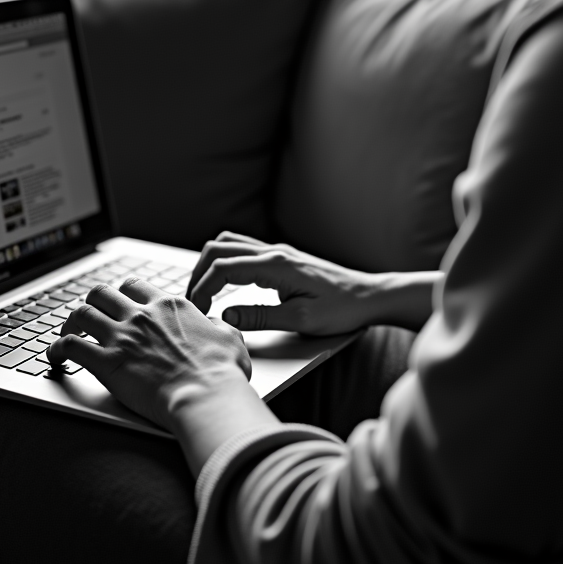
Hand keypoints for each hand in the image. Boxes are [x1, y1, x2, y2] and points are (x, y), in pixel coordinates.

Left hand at [46, 277, 253, 432]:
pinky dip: (56, 349)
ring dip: (72, 322)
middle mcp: (142, 315)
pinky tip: (54, 357)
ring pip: (82, 313)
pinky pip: (69, 347)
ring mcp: (122, 337)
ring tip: (69, 333)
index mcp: (169, 306)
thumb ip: (217, 325)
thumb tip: (215, 324)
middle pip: (102, 293)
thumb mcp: (230, 338)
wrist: (207, 396)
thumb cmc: (222, 373)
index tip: (119, 304)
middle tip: (92, 315)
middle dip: (93, 302)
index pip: (135, 286)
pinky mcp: (108, 363)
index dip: (122, 293)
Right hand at [188, 232, 430, 334]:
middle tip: (193, 302)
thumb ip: (260, 317)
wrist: (370, 296)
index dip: (202, 289)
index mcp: (276, 265)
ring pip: (229, 243)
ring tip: (204, 292)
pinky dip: (224, 261)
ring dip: (210, 264)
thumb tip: (225, 314)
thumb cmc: (341, 309)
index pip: (223, 268)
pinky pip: (242, 249)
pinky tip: (226, 283)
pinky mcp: (282, 257)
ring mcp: (277, 251)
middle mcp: (273, 252)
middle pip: (219, 249)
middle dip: (198, 274)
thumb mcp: (301, 320)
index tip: (196, 311)